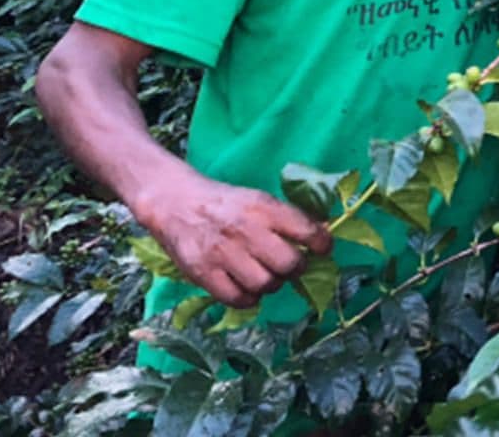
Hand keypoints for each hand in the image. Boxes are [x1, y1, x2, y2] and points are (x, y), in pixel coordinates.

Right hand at [137, 171, 331, 308]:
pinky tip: (247, 288)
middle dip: (296, 269)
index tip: (322, 249)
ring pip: (265, 284)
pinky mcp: (203, 273)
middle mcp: (245, 230)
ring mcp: (223, 253)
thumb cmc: (225, 203)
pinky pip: (238, 299)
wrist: (176, 202)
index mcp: (264, 208)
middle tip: (290, 267)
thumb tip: (323, 233)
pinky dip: (248, 299)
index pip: (306, 230)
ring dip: (272, 285)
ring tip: (266, 276)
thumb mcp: (258, 199)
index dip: (321, 244)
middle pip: (288, 264)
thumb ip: (288, 217)